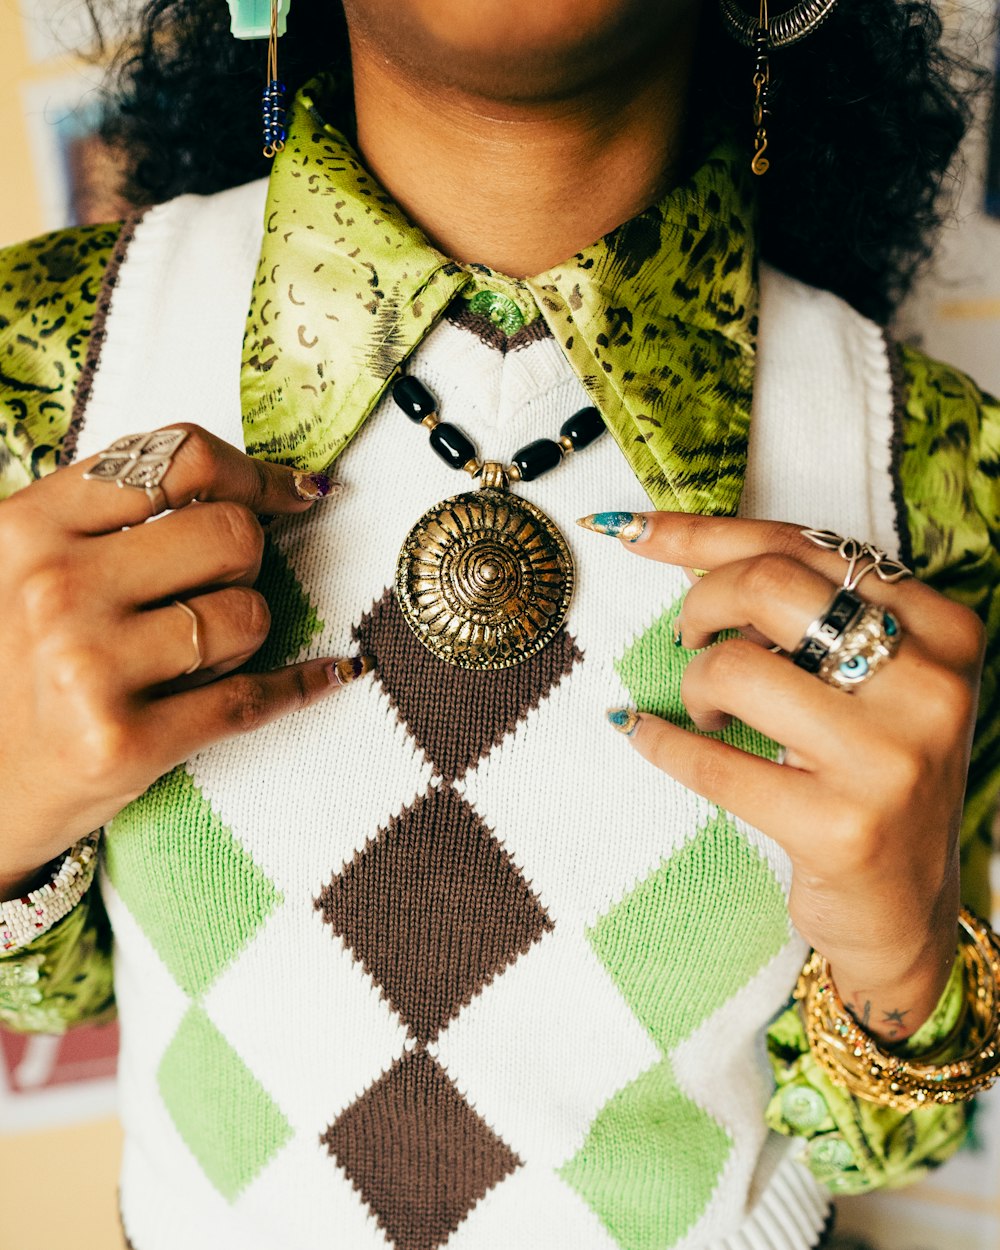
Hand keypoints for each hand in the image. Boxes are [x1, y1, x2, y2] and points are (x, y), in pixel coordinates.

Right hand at [0, 425, 369, 897]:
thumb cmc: (16, 664)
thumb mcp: (28, 564)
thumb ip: (112, 516)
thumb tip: (267, 487)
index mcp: (30, 526)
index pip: (182, 458)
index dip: (253, 474)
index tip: (288, 494)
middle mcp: (54, 588)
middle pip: (233, 535)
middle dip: (243, 565)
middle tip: (210, 593)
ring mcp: (87, 667)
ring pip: (249, 615)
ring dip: (241, 637)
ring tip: (189, 658)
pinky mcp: (123, 742)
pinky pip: (254, 698)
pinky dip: (301, 685)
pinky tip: (323, 674)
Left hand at [584, 511, 985, 1041]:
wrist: (905, 911)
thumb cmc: (872, 774)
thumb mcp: (870, 679)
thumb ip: (809, 609)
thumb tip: (678, 543)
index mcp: (943, 630)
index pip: (803, 546)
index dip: (704, 534)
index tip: (637, 533)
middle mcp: (929, 687)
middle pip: (768, 587)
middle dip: (700, 602)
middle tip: (686, 636)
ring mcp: (891, 761)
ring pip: (737, 667)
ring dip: (694, 684)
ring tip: (705, 709)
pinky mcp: (842, 828)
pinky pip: (712, 762)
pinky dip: (659, 741)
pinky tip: (642, 732)